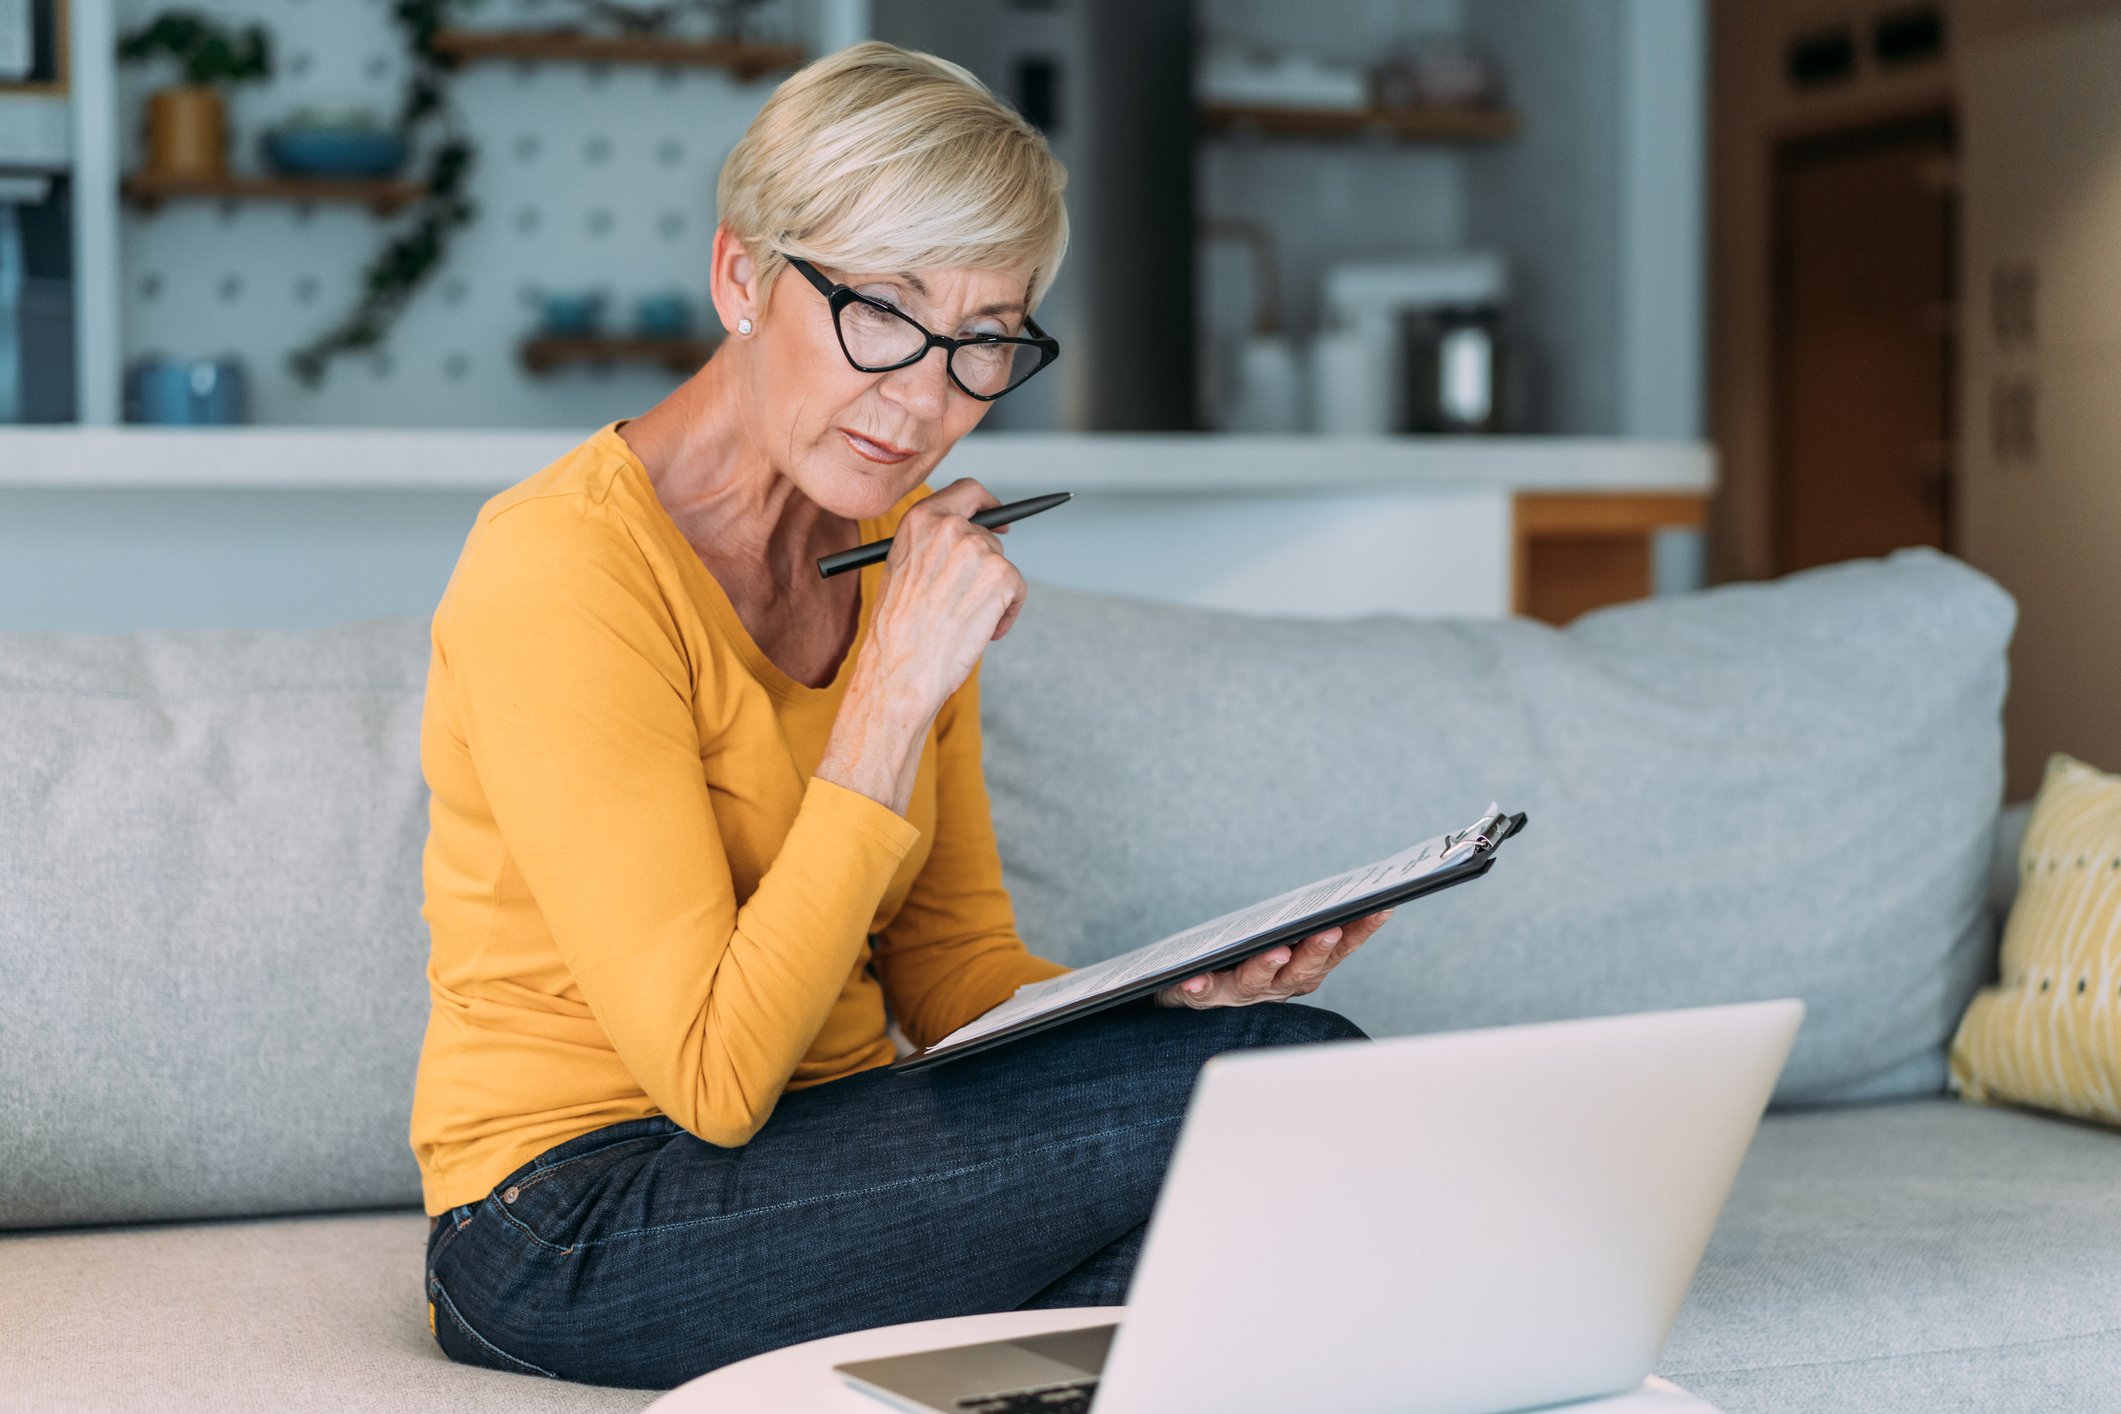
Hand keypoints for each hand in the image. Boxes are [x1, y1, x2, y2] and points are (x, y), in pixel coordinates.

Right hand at [861, 477, 1028, 716]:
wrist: (901, 667)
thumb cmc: (897, 629)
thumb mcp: (903, 569)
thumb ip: (933, 545)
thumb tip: (970, 540)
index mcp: (920, 519)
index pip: (968, 491)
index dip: (988, 502)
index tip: (999, 518)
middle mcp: (951, 526)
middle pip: (990, 535)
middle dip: (986, 566)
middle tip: (973, 597)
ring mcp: (979, 549)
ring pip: (1002, 566)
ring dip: (992, 594)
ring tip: (963, 622)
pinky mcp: (1002, 576)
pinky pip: (1017, 592)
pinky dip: (1005, 615)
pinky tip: (980, 632)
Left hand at [1154, 909, 1391, 1008]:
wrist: (1192, 984)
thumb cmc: (1246, 955)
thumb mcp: (1280, 936)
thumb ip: (1306, 920)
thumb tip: (1346, 887)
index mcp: (1302, 969)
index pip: (1338, 949)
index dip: (1360, 931)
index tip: (1381, 909)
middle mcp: (1277, 987)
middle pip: (1301, 972)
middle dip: (1316, 950)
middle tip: (1328, 930)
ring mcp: (1241, 993)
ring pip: (1256, 983)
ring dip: (1266, 968)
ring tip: (1274, 952)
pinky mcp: (1202, 995)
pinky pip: (1200, 993)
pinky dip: (1200, 987)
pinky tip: (1195, 977)